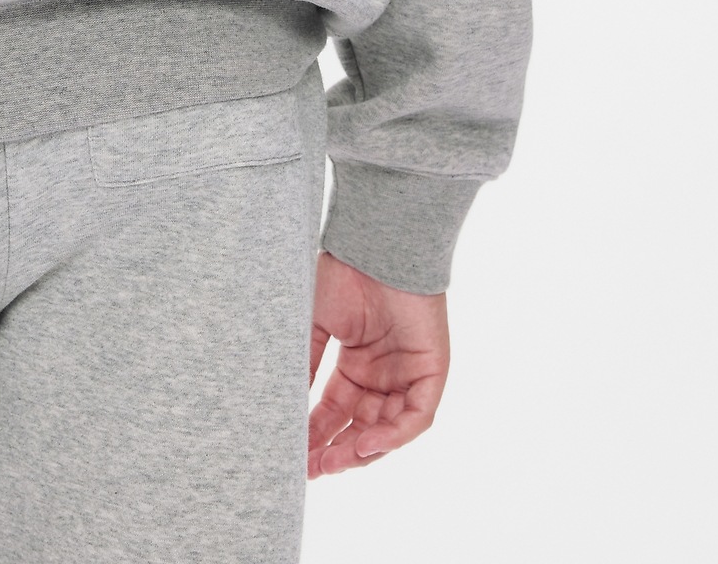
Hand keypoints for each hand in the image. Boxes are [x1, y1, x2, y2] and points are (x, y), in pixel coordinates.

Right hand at [307, 251, 449, 476]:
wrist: (376, 248)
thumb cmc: (344, 276)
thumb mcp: (315, 326)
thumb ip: (306, 366)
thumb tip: (286, 407)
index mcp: (356, 365)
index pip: (336, 411)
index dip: (316, 434)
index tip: (294, 456)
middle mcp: (383, 375)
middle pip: (360, 427)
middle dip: (335, 450)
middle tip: (309, 469)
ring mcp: (408, 376)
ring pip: (387, 429)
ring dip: (360, 450)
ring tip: (330, 463)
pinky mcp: (431, 374)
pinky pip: (415, 417)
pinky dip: (392, 435)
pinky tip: (364, 444)